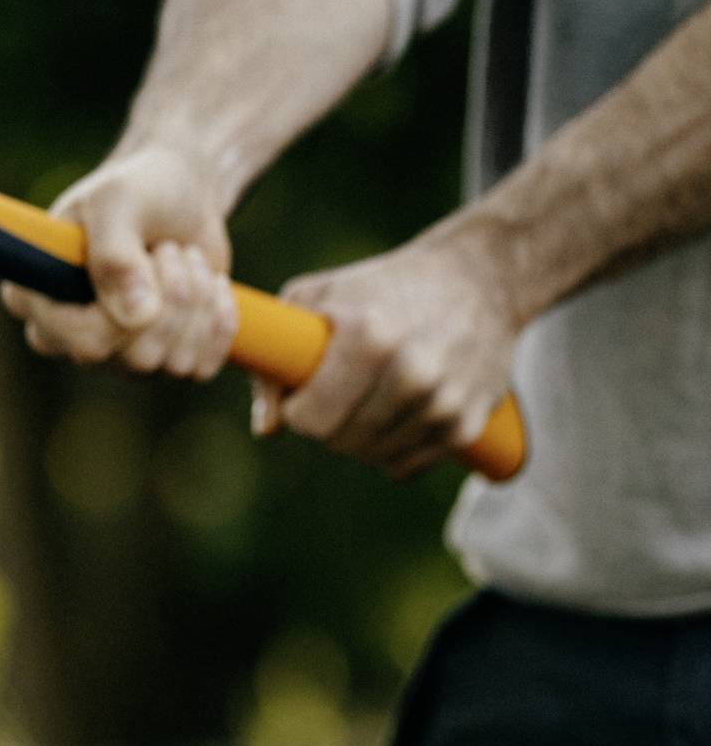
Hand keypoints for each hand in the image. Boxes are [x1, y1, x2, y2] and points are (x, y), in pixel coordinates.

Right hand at [0, 144, 239, 379]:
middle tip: (168, 249)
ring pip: (173, 363)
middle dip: (174, 297)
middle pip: (136, 356)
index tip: (146, 257)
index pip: (83, 341)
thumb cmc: (136, 190)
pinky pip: (202, 368)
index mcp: (35, 299)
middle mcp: (69, 338)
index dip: (127, 311)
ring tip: (184, 258)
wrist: (179, 194)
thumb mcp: (117, 201)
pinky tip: (212, 285)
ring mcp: (116, 355)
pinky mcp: (161, 360)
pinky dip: (220, 320)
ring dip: (197, 300)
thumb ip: (115, 255)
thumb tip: (137, 318)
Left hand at [257, 229, 519, 478]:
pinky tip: (391, 420)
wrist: (478, 278)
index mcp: (368, 338)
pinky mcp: (469, 424)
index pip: (311, 419)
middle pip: (340, 441)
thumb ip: (274, 360)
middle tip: (336, 392)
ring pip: (373, 458)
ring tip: (366, 398)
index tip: (302, 391)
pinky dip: (392, 453)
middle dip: (326, 423)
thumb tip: (267, 429)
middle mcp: (412, 373)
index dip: (297, 409)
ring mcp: (444, 402)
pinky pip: (408, 467)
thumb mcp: (315, 297)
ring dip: (359, 439)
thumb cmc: (379, 287)